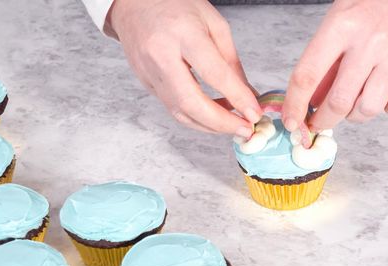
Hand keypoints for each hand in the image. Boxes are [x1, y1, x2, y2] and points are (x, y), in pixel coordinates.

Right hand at [109, 0, 260, 137]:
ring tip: (234, 126)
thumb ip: (231, 61)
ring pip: (181, 113)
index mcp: (182, 34)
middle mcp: (161, 56)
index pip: (214, 74)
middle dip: (222, 123)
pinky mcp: (146, 84)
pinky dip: (197, 119)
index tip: (254, 114)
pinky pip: (174, 109)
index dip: (237, 98)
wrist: (133, 4)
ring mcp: (149, 73)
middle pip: (192, 103)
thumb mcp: (213, 22)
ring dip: (211, 126)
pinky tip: (214, 117)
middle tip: (245, 130)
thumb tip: (247, 95)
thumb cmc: (175, 5)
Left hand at [283, 0, 387, 133]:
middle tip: (319, 123)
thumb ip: (324, 61)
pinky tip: (385, 98)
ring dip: (357, 116)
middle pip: (338, 100)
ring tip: (354, 106)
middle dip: (324, 121)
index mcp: (340, 27)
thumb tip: (311, 101)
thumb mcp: (337, 20)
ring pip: (370, 107)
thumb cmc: (371, 2)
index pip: (307, 75)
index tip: (291, 123)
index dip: (294, 106)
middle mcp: (367, 41)